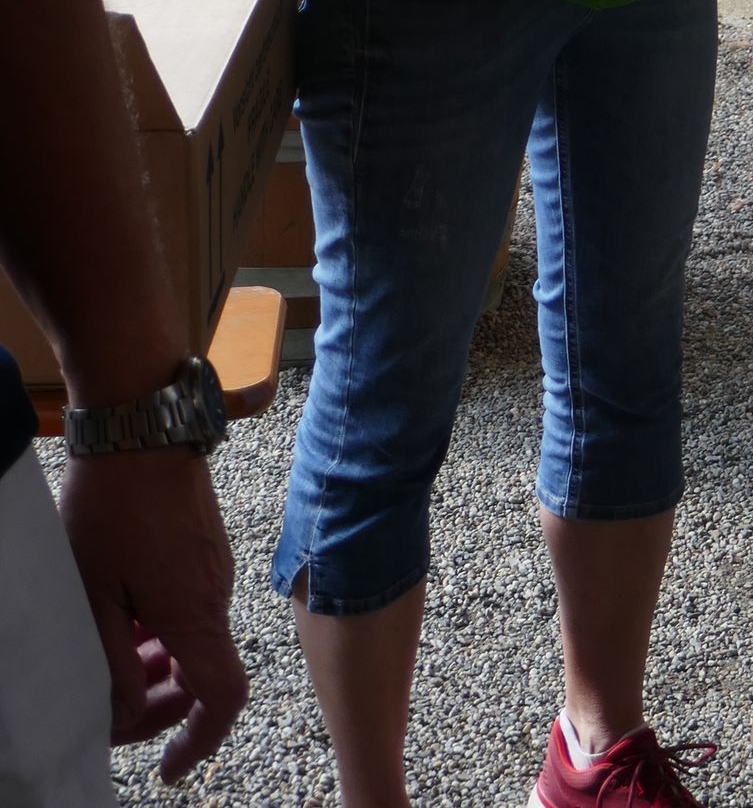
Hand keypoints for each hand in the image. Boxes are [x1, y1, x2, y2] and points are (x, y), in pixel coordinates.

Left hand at [61, 450, 247, 781]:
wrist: (142, 421)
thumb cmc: (111, 506)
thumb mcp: (93, 598)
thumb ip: (110, 666)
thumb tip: (124, 716)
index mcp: (195, 613)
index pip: (222, 698)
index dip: (198, 742)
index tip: (167, 767)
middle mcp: (218, 592)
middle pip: (205, 672)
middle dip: (161, 704)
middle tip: (114, 708)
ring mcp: (216, 564)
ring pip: (194, 636)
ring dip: (156, 661)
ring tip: (109, 651)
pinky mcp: (207, 543)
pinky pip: (192, 602)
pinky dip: (162, 624)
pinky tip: (122, 609)